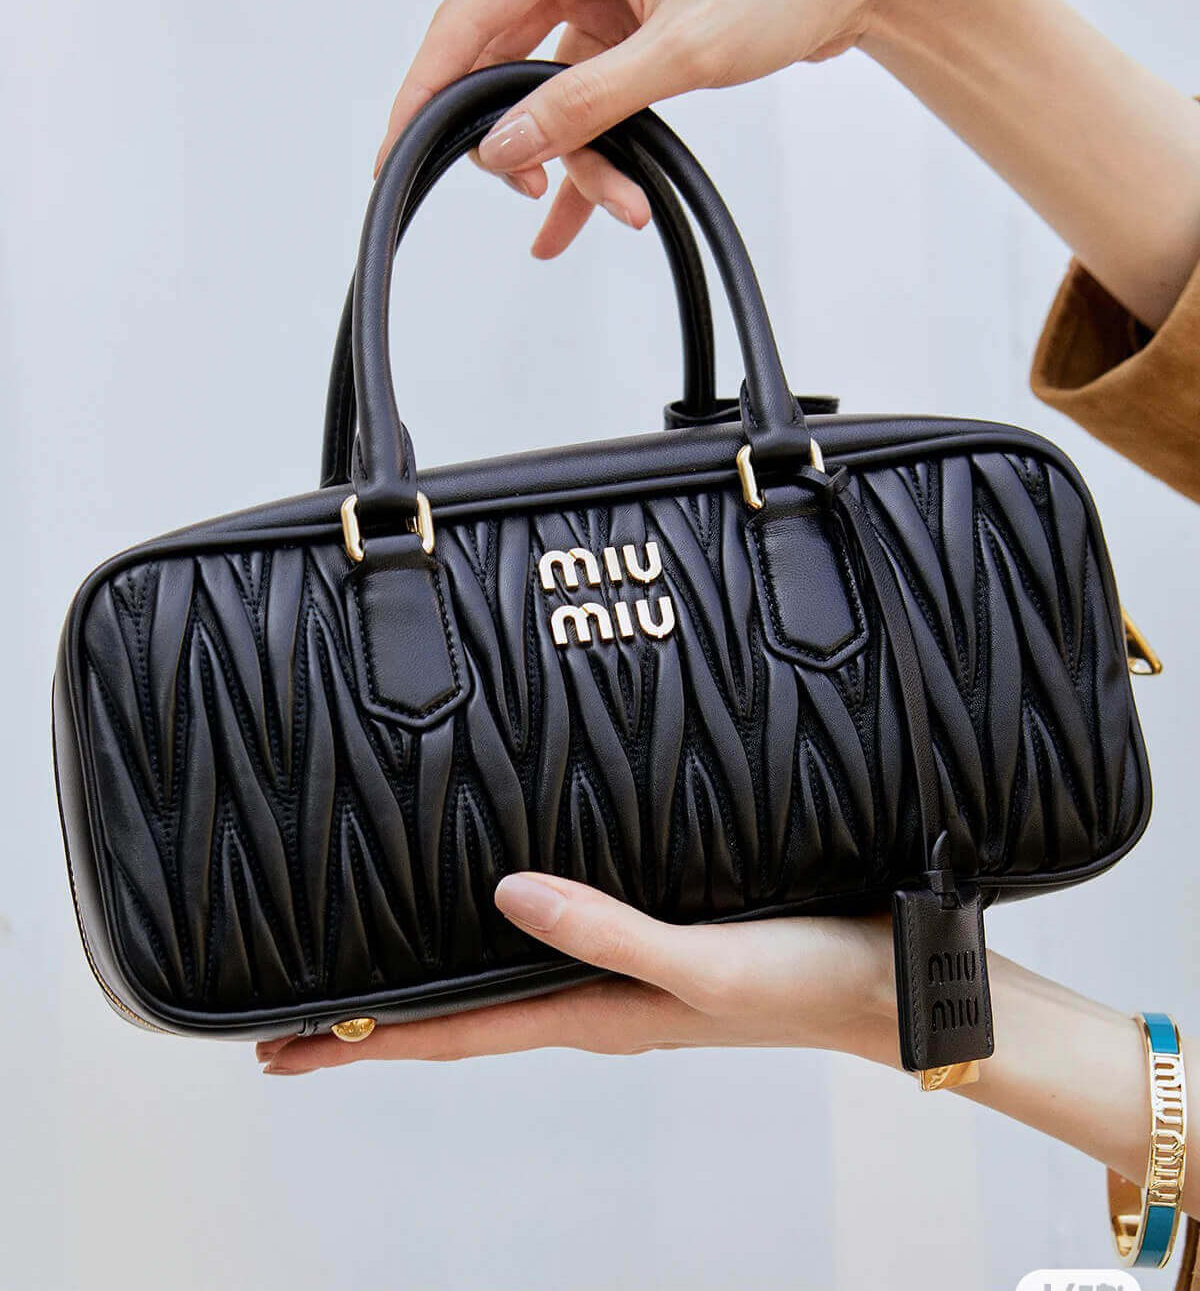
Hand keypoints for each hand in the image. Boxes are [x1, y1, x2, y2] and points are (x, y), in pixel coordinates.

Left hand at [256, 873, 899, 1073]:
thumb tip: (502, 897)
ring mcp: (621, 983)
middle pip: (458, 1022)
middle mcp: (595, 1005)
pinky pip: (551, 958)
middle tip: (294, 1026)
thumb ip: (604, 933)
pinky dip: (499, 953)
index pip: (452, 1037)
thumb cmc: (805, 979)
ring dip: (429, 996)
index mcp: (594, 1016)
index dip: (365, 1044)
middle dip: (375, 1028)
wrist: (888, 986)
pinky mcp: (652, 952)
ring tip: (371, 985)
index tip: (283, 1053)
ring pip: (497, 991)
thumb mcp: (702, 963)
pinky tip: (497, 926)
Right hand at [375, 0, 945, 257]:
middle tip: (519, 194)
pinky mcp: (628, 41)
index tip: (397, 150)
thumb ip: (587, 101)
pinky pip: (592, 109)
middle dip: (516, 141)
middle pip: (502, 63)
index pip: (469, 17)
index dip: (427, 89)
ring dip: (578, 163)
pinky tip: (603, 210)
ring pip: (552, 100)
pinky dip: (601, 158)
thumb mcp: (682, 46)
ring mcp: (602, 6)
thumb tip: (507, 146)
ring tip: (619, 207)